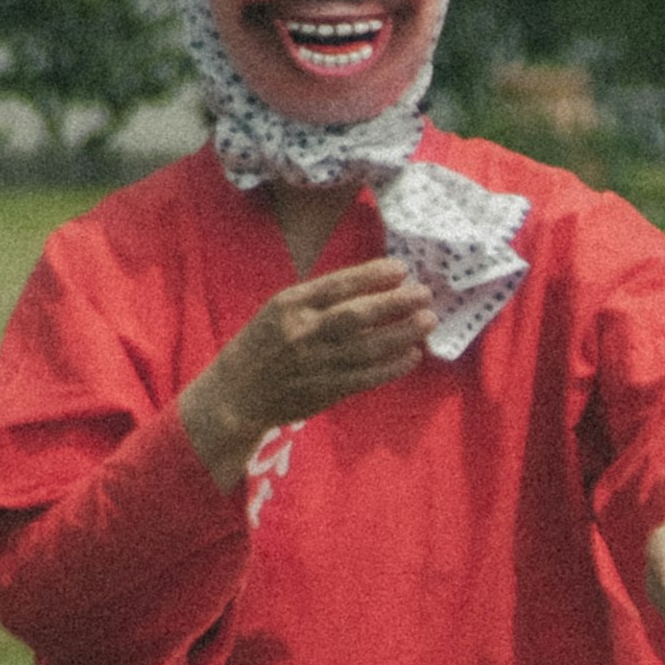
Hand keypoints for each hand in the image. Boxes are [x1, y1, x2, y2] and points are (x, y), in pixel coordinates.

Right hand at [176, 257, 438, 488]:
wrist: (236, 395)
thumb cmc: (262, 345)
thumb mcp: (279, 310)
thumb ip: (317, 299)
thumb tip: (370, 285)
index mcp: (288, 305)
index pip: (336, 286)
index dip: (371, 276)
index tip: (401, 269)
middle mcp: (302, 332)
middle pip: (357, 316)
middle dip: (395, 304)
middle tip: (425, 294)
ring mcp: (314, 363)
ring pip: (367, 347)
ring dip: (402, 334)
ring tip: (428, 320)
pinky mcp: (325, 390)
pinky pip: (366, 377)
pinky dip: (392, 367)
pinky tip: (413, 355)